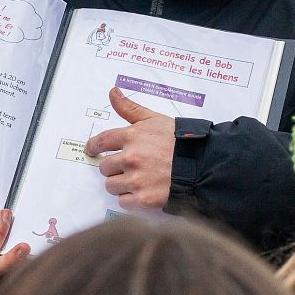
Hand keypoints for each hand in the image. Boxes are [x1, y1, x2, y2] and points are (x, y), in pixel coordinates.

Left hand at [84, 87, 174, 209]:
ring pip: (111, 186)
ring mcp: (137, 180)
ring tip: (137, 180)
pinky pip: (123, 202)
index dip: (93, 147)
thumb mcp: (155, 119)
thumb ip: (130, 108)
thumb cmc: (180, 141)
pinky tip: (142, 192)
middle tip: (127, 167)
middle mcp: (131, 158)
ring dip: (120, 184)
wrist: (202, 165)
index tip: (92, 150)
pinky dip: (130, 199)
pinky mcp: (143, 199)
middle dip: (113, 168)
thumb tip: (112, 92)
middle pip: (105, 167)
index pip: (101, 141)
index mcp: (132, 136)